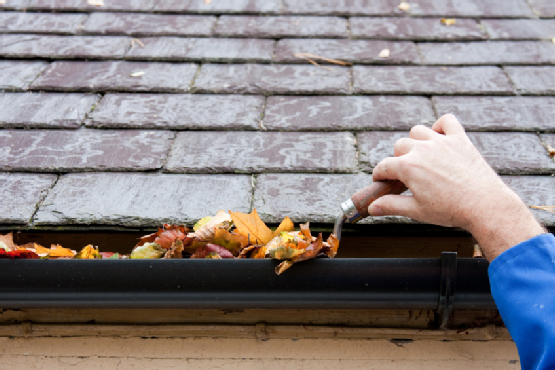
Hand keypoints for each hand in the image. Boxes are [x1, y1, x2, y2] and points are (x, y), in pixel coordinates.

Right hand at [369, 114, 543, 259]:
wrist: (485, 205)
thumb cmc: (451, 210)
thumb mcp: (416, 211)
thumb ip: (391, 206)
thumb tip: (372, 208)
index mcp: (408, 167)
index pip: (383, 166)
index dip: (379, 176)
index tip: (382, 182)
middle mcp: (422, 149)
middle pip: (399, 146)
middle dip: (398, 160)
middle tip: (406, 175)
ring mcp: (442, 142)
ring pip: (418, 131)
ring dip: (415, 141)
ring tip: (420, 157)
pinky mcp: (460, 139)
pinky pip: (446, 121)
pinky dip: (440, 126)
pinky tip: (439, 138)